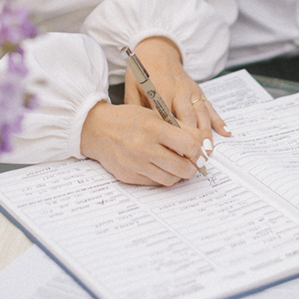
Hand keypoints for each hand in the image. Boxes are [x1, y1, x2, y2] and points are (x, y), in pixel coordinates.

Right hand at [80, 101, 202, 184]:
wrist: (97, 130)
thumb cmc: (128, 119)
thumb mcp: (155, 115)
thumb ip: (179, 127)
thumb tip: (201, 145)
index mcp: (153, 128)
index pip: (189, 144)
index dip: (198, 149)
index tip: (197, 150)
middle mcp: (144, 148)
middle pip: (182, 166)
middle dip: (193, 167)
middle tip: (193, 163)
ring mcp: (135, 164)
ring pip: (170, 179)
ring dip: (179, 174)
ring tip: (179, 166)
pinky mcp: (128, 176)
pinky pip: (155, 183)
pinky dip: (163, 177)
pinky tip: (163, 168)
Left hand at [125, 36, 230, 145]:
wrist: (158, 51)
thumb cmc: (142, 73)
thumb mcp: (131, 88)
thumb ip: (135, 109)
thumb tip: (138, 134)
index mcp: (159, 90)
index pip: (165, 117)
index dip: (169, 136)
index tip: (171, 154)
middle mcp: (178, 91)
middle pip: (186, 118)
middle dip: (191, 139)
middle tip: (195, 159)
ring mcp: (191, 91)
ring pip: (200, 114)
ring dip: (206, 133)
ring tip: (209, 151)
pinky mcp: (199, 90)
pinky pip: (210, 107)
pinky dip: (218, 120)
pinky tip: (226, 132)